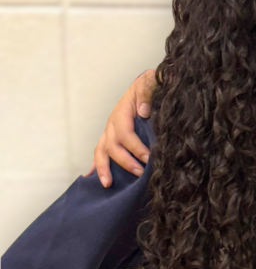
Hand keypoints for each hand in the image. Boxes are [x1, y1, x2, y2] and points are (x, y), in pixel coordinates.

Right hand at [85, 69, 155, 186]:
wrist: (147, 83)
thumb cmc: (150, 85)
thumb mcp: (151, 83)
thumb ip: (147, 94)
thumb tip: (143, 112)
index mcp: (122, 112)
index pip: (125, 134)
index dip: (136, 147)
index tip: (149, 158)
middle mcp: (112, 123)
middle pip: (111, 145)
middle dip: (125, 162)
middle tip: (140, 173)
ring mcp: (109, 130)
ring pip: (101, 151)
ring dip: (103, 168)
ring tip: (108, 184)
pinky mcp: (110, 135)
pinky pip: (99, 151)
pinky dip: (95, 164)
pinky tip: (90, 177)